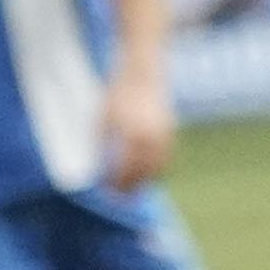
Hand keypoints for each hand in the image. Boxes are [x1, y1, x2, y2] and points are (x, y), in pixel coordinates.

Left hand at [103, 73, 178, 191]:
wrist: (142, 73)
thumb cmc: (118, 95)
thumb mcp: (103, 119)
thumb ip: (102, 145)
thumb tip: (98, 168)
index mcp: (133, 135)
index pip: (126, 169)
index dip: (117, 183)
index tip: (108, 190)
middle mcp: (152, 137)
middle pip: (144, 173)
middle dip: (133, 186)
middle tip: (121, 196)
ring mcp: (164, 134)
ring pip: (159, 167)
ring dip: (146, 179)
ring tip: (133, 187)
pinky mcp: (170, 130)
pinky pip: (165, 156)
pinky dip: (156, 167)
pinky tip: (144, 170)